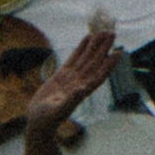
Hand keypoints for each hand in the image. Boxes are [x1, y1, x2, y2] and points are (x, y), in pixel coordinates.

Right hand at [25, 16, 116, 132]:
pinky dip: (80, 48)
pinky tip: (87, 38)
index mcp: (81, 92)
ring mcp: (71, 78)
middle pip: (94, 63)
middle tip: (112, 33)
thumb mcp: (57, 111)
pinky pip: (73, 58)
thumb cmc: (46, 120)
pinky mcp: (61, 75)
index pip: (99, 76)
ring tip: (102, 31)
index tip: (118, 53)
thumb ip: (70, 101)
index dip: (109, 65)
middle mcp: (79, 83)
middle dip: (103, 49)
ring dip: (94, 45)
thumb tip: (82, 90)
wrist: (36, 122)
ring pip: (85, 58)